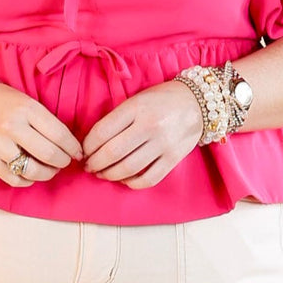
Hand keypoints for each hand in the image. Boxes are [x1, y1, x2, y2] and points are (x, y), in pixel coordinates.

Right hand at [0, 80, 83, 186]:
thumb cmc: (6, 103)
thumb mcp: (29, 103)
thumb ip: (48, 122)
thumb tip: (70, 147)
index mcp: (27, 109)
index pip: (60, 135)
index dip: (73, 148)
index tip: (77, 153)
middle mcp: (12, 127)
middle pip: (49, 154)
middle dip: (63, 162)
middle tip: (64, 161)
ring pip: (32, 171)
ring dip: (47, 174)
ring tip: (50, 169)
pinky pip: (15, 179)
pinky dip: (27, 181)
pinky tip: (31, 174)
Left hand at [81, 80, 203, 187]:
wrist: (199, 103)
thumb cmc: (162, 100)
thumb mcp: (137, 99)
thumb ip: (117, 118)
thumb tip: (93, 143)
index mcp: (136, 107)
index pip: (102, 131)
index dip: (87, 146)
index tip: (83, 152)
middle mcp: (149, 126)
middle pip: (112, 153)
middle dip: (95, 163)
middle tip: (89, 166)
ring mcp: (163, 143)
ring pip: (128, 168)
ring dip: (109, 175)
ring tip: (102, 174)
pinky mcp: (174, 158)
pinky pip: (148, 179)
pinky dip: (132, 183)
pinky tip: (125, 179)